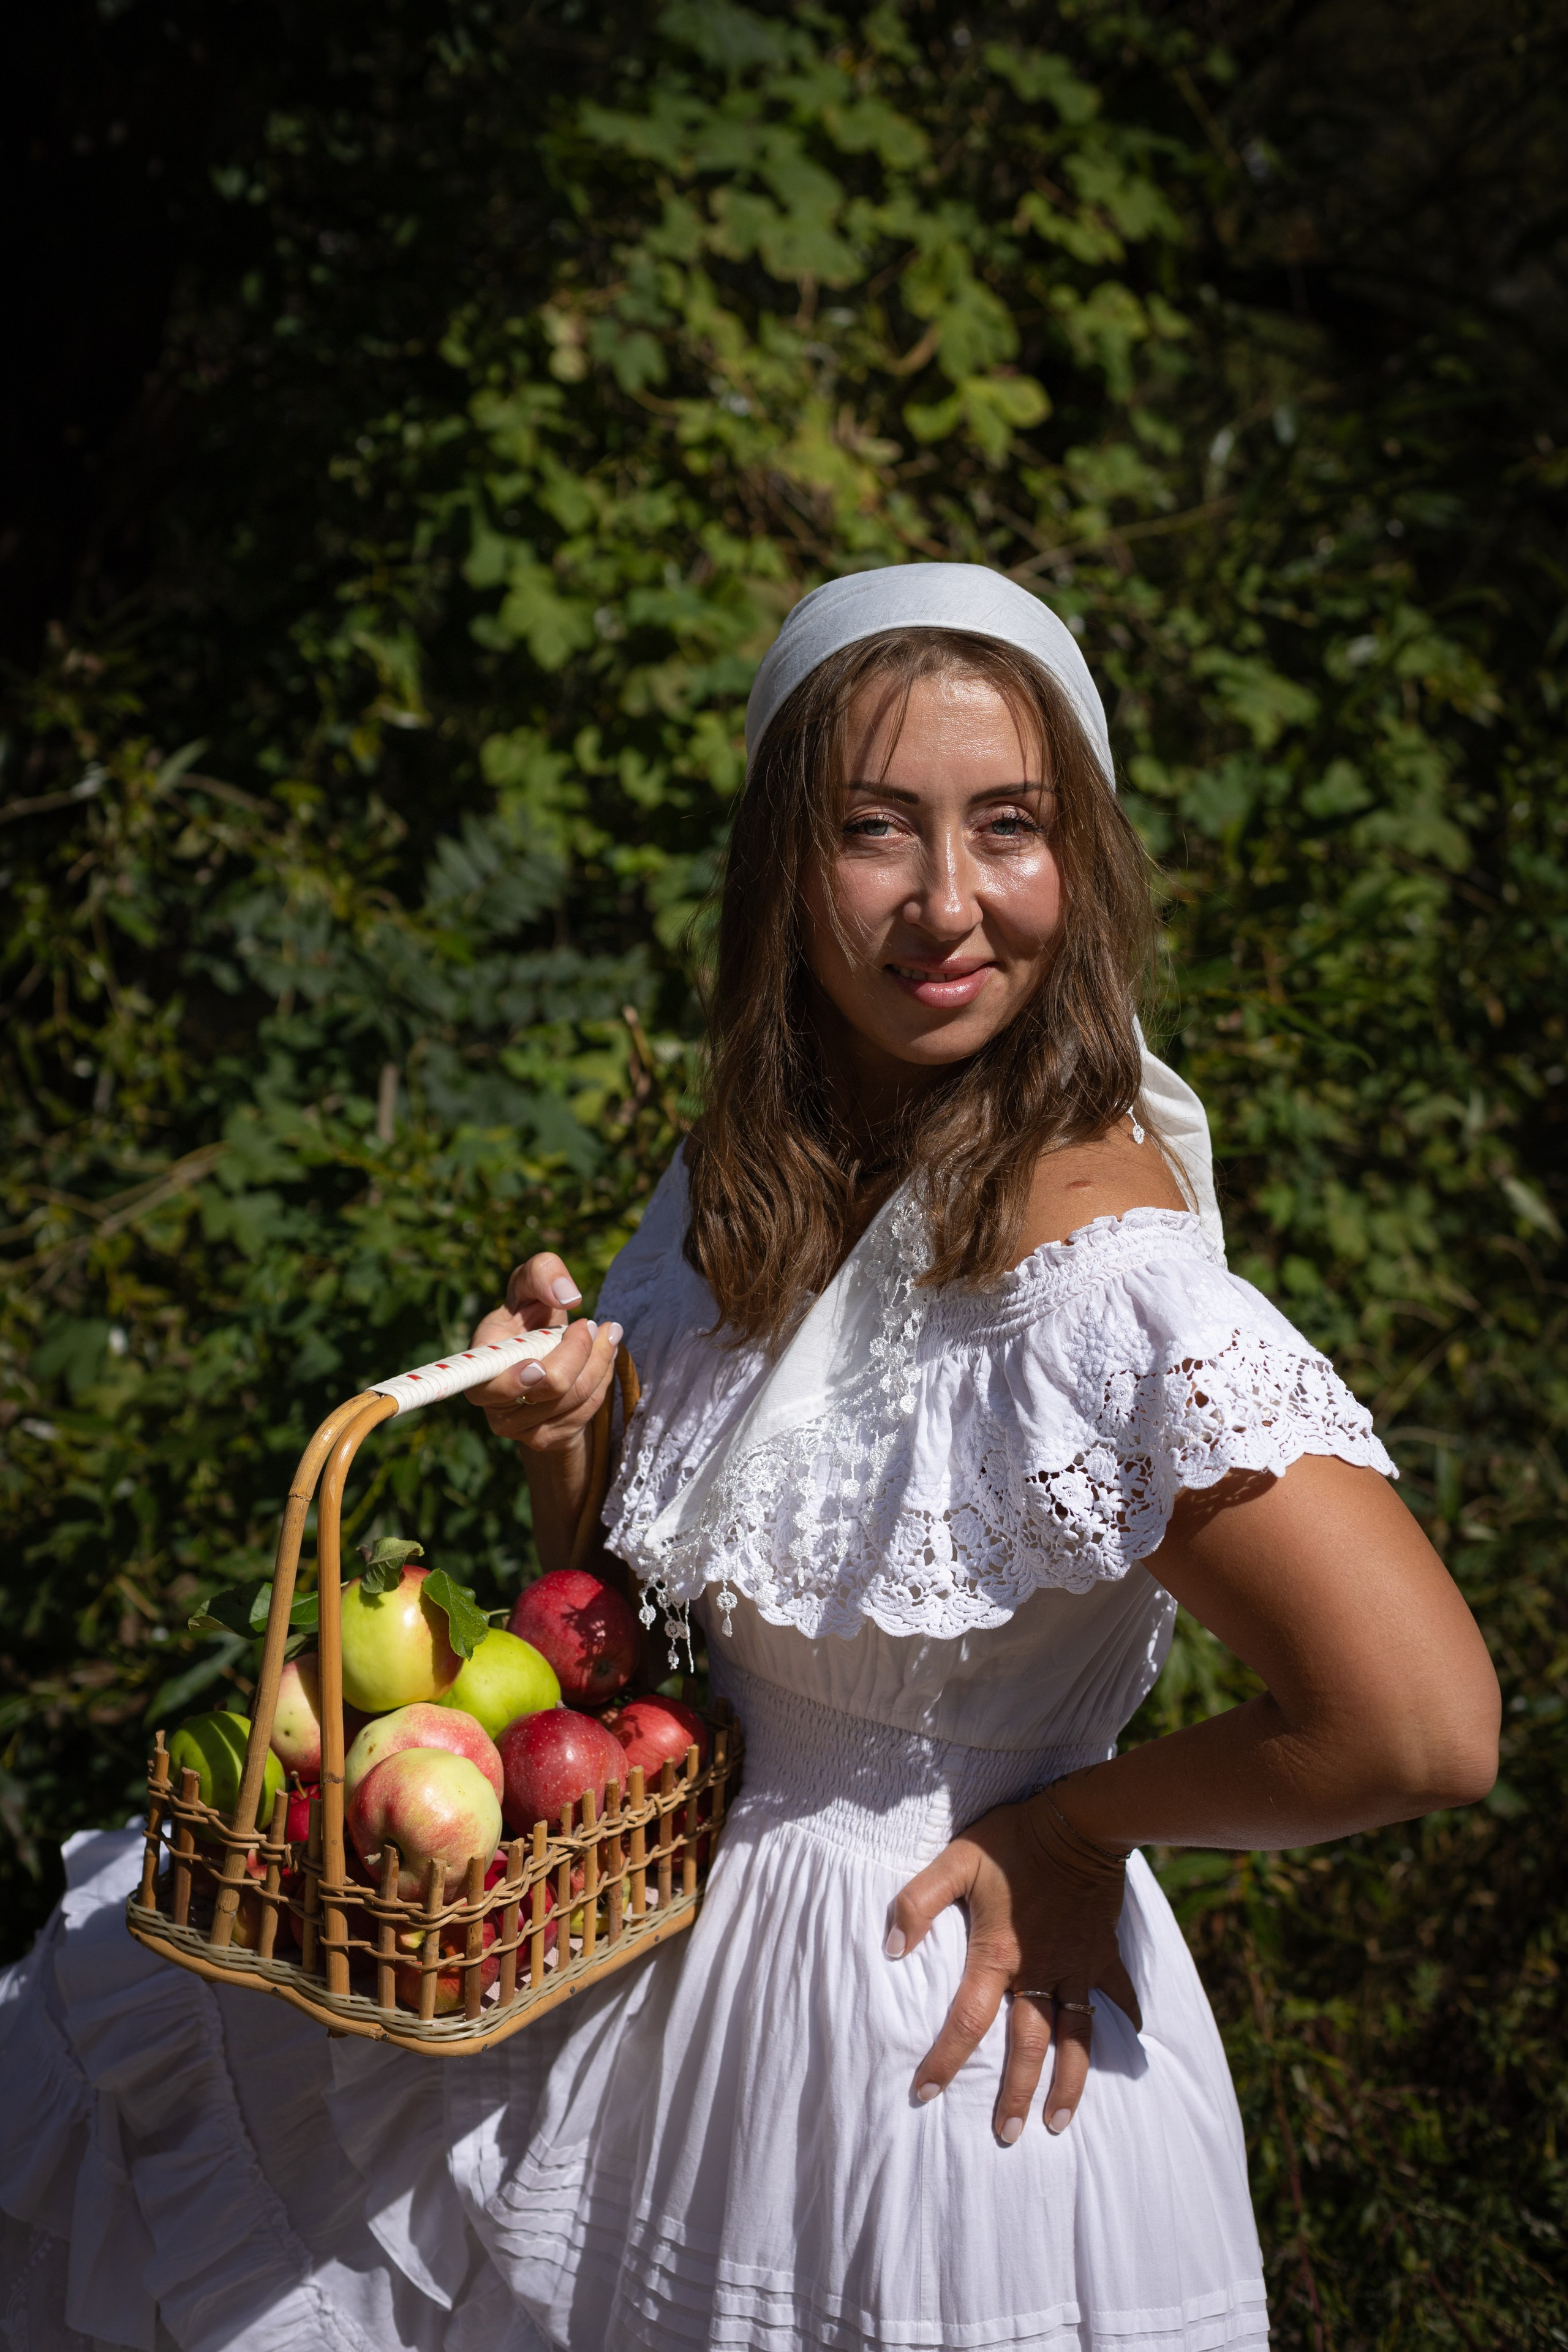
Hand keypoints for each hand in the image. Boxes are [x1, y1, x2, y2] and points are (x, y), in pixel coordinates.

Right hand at [465, 1252, 620, 1454]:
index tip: (539, 1366)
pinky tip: (600, 1360)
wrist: (544, 1358)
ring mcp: (520, 1427)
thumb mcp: (531, 1284)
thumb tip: (565, 1295)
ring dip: (599, 1361)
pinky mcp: (547, 1438)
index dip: (513, 1381)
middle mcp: (493, 1403)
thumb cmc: (530, 1316)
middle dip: (580, 1350)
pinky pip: (588, 1410)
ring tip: (605, 1334)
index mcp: (479, 1364)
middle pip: (552, 1386)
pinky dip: (602, 1379)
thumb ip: (541, 1272)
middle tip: (591, 1324)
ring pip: (577, 1397)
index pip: (488, 1385)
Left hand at [886, 1782, 1139, 2143]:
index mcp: (999, 1955)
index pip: (966, 2021)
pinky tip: (1129, 2041)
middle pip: (1029, 2046)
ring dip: (1069, 2082)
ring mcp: (1077, 1965)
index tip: (923, 2094)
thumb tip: (889, 1950)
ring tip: (1059, 2122)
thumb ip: (917, 1903)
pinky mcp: (1103, 1951)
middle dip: (1016, 2094)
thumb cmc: (1012, 1840)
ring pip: (1076, 2037)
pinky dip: (1125, 2019)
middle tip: (1008, 2135)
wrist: (1079, 1820)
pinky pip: (1117, 1994)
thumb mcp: (954, 1861)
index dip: (943, 2060)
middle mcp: (1040, 1972)